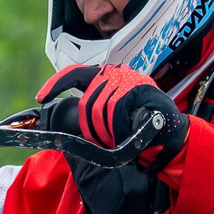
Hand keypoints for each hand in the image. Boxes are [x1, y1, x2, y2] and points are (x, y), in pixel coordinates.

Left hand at [37, 65, 188, 168]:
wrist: (170, 132)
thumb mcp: (114, 113)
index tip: (42, 97)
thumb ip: (96, 106)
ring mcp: (127, 79)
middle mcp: (116, 72)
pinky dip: (118, 129)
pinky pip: (114, 112)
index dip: (56, 84)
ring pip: (99, 109)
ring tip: (120, 137)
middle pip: (86, 102)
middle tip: (107, 140)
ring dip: (106, 132)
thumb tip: (72, 113)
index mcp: (108, 76)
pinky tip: (128, 132)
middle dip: (92, 128)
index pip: (75, 73)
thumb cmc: (140, 126)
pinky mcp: (137, 88)